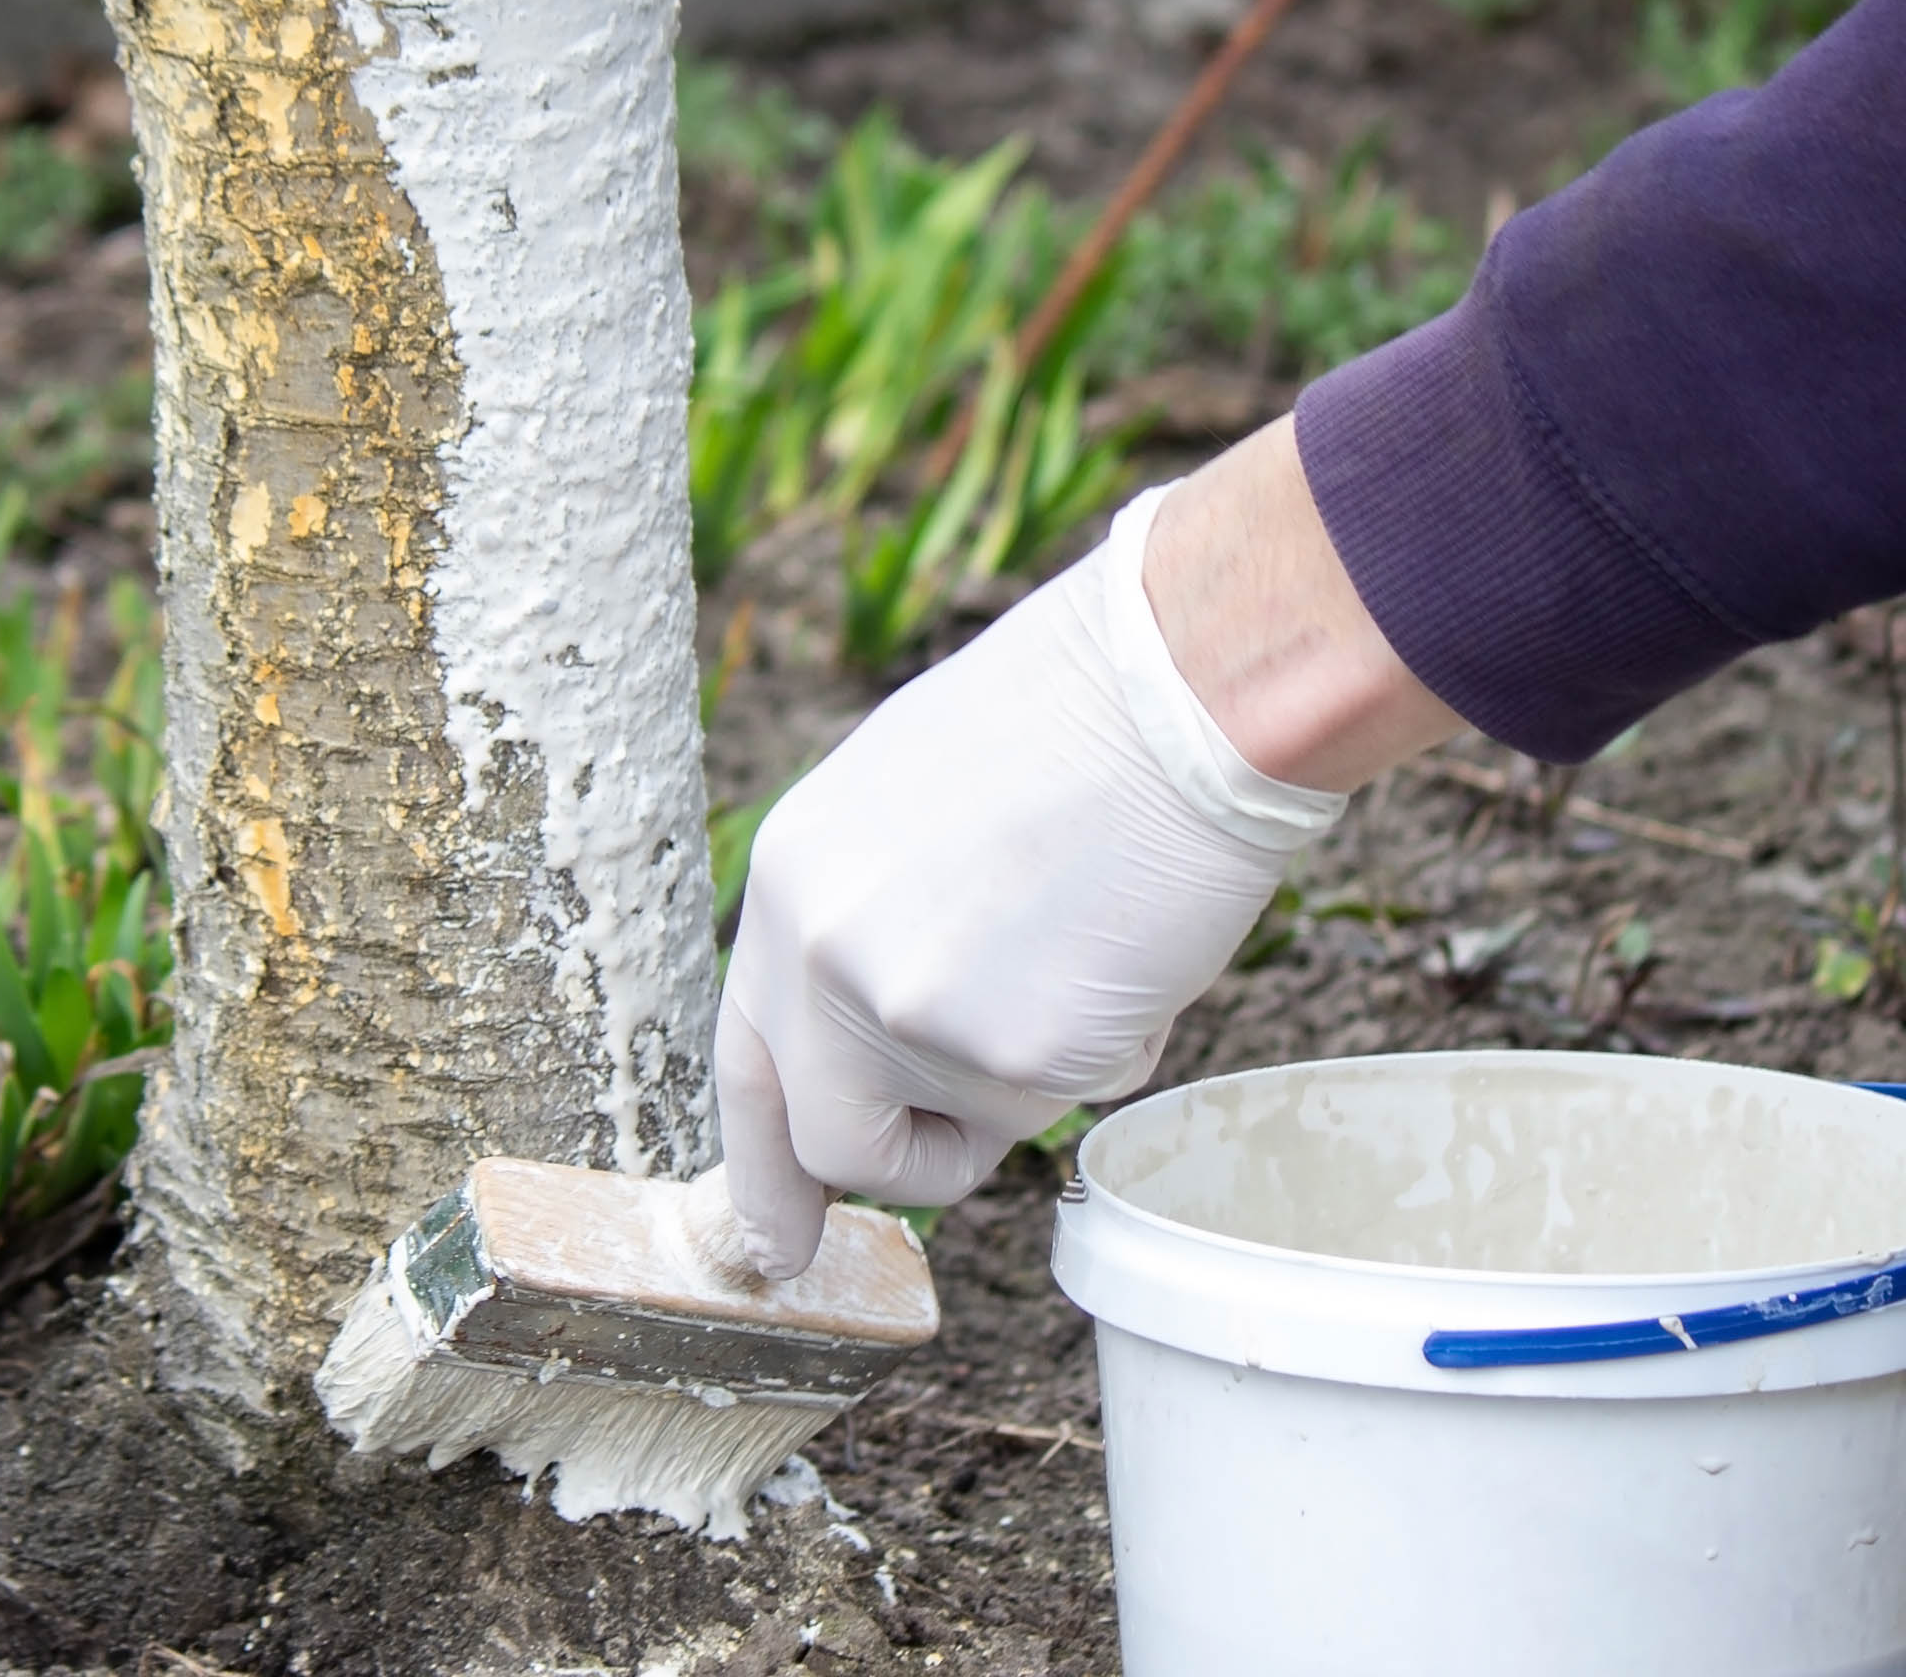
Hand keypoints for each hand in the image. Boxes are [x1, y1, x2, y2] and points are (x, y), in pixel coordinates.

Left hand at [715, 482, 1345, 1279]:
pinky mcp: (1008, 1052)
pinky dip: (1105, 1047)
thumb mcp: (914, 805)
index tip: (776, 1243)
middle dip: (904, 1159)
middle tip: (955, 1159)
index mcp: (793, 882)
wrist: (1178, 686)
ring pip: (972, 1119)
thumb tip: (887, 1040)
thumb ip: (875, 921)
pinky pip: (1060, 1097)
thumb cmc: (1075, 722)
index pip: (750, 1058)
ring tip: (1085, 941)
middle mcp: (822, 955)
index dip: (767, 1158)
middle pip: (833, 1137)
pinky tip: (1128, 944)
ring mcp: (907, 1011)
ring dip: (1029, 1069)